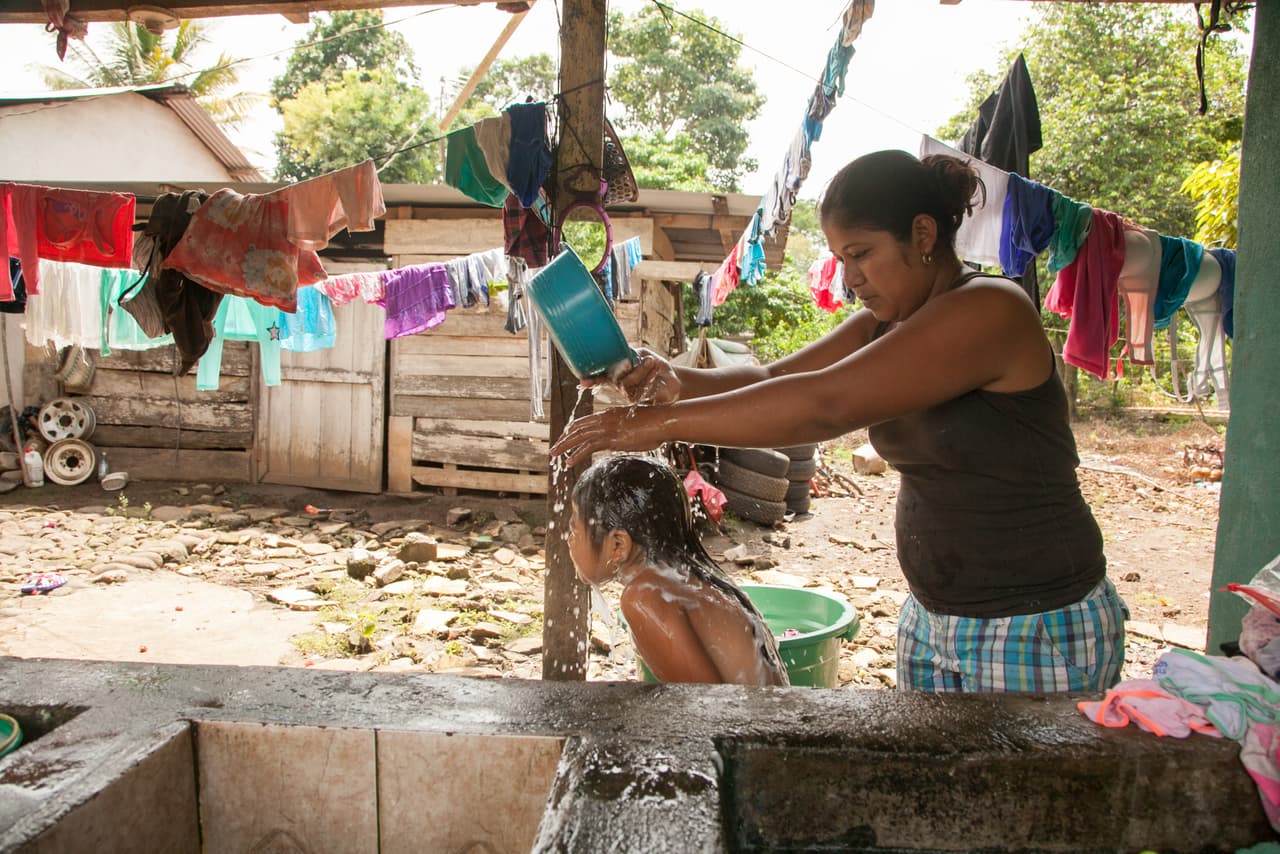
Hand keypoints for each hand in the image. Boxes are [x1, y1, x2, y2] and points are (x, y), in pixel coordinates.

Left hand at [550, 404, 669, 467]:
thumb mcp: (635, 424)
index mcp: (609, 414)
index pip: (585, 421)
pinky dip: (576, 455)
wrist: (662, 420)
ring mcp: (606, 428)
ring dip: (564, 446)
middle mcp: (604, 419)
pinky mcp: (610, 438)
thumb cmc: (655, 423)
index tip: (565, 436)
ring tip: (554, 454)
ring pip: (578, 437)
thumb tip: (623, 438)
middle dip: (564, 438)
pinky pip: (587, 447)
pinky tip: (569, 462)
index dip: (573, 429)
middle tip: (555, 447)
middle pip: (577, 428)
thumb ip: (625, 430)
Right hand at [581, 349, 680, 404]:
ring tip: (650, 361)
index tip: (583, 381)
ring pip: (629, 384)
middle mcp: (621, 387)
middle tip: (630, 362)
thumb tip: (623, 354)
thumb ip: (629, 353)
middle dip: (622, 370)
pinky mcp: (643, 400)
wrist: (671, 378)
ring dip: (640, 370)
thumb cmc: (653, 365)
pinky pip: (642, 389)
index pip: (601, 378)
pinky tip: (655, 369)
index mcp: (616, 375)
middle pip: (615, 380)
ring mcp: (631, 395)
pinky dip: (649, 375)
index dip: (591, 380)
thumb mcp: (640, 354)